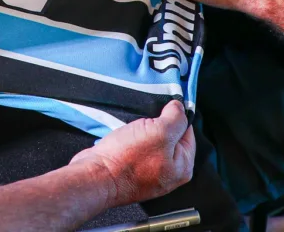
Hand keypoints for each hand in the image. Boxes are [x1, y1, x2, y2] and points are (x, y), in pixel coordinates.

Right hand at [70, 100, 195, 205]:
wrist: (96, 175)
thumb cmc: (127, 159)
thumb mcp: (160, 131)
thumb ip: (176, 117)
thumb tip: (179, 108)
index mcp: (182, 166)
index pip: (188, 132)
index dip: (176, 116)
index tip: (163, 109)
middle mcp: (168, 172)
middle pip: (169, 136)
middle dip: (157, 124)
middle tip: (145, 122)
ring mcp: (149, 172)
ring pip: (150, 140)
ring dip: (141, 130)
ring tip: (132, 130)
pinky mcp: (131, 170)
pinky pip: (136, 147)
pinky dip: (130, 139)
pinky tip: (123, 137)